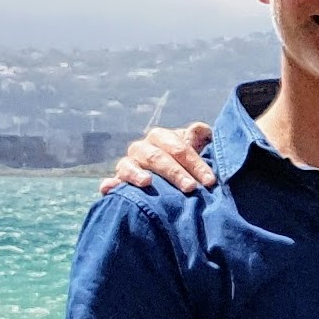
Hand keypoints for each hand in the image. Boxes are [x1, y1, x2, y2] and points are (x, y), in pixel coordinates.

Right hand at [99, 123, 216, 195]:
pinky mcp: (119, 181)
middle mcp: (141, 149)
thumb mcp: (197, 147)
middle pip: (156, 157)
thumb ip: (200, 137)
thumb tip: (198, 130)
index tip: (210, 181)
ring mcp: (128, 165)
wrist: (169, 178)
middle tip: (191, 188)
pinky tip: (108, 189)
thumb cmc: (186, 162)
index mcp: (161, 138)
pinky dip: (109, 184)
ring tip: (147, 182)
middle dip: (174, 172)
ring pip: (129, 166)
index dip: (195, 163)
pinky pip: (111, 182)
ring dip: (137, 174)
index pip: (178, 148)